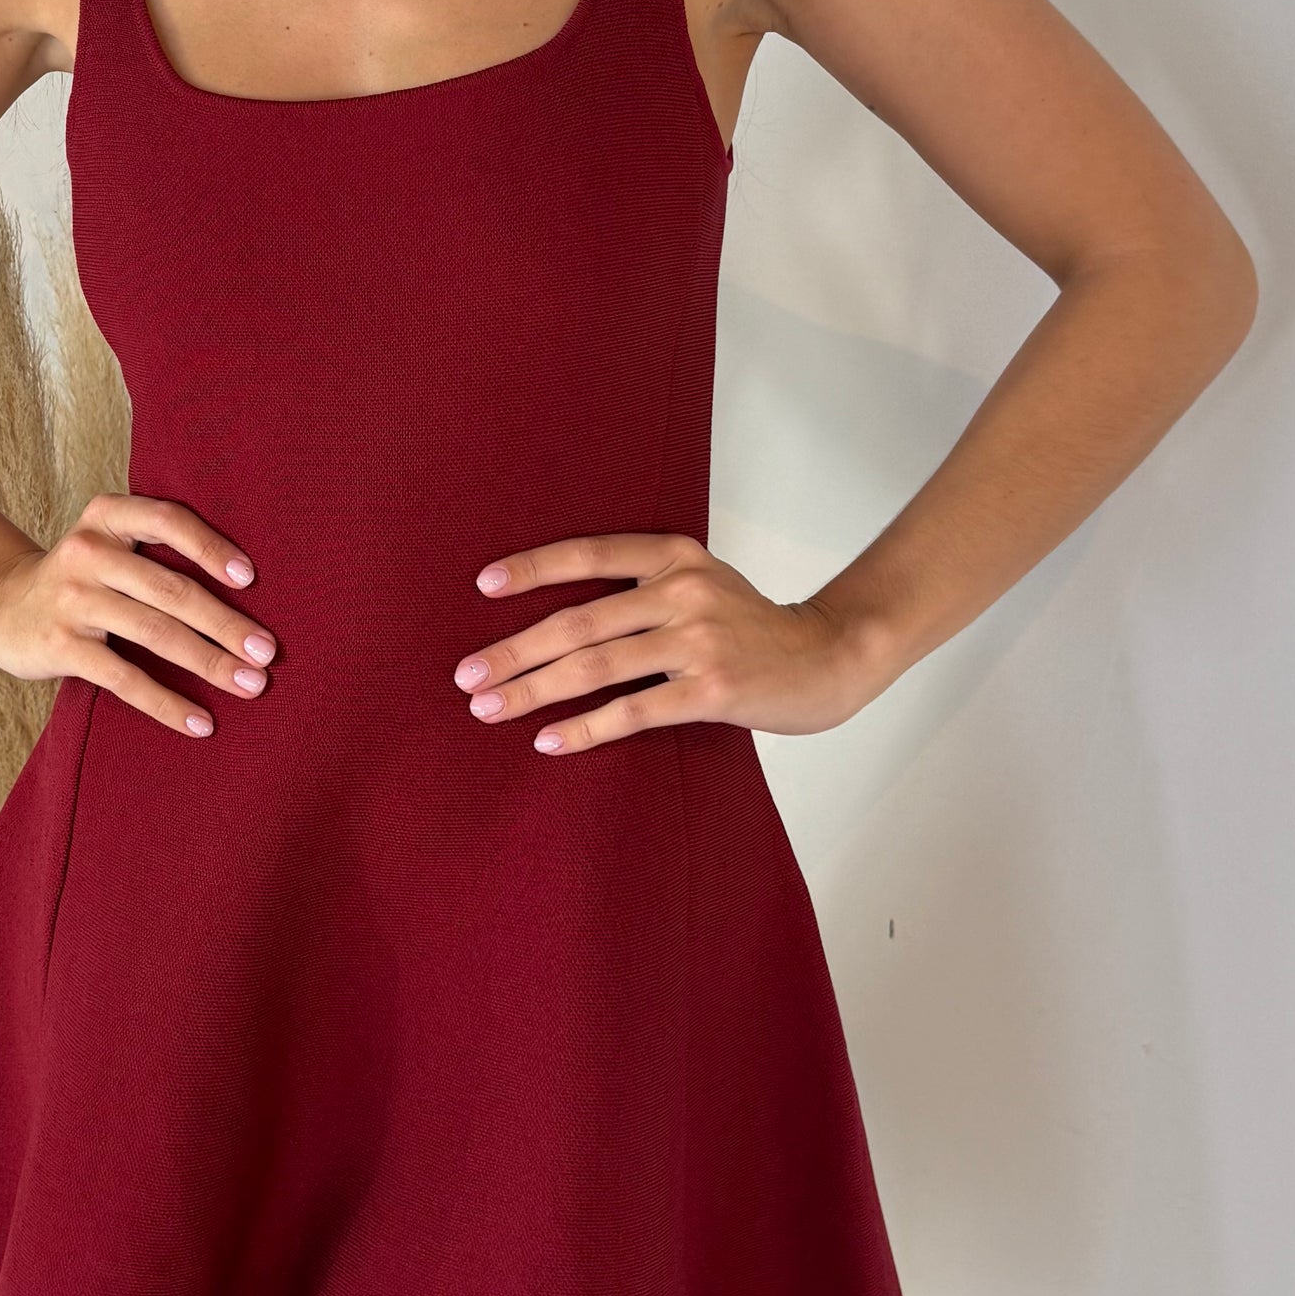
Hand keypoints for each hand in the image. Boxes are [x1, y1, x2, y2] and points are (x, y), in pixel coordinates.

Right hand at [0, 492, 275, 737]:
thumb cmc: (79, 577)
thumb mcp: (108, 542)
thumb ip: (157, 551)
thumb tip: (245, 589)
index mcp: (107, 517)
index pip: (168, 521)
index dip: (211, 547)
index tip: (250, 580)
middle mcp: (89, 551)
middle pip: (171, 589)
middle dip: (226, 624)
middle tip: (268, 653)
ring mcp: (73, 599)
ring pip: (155, 633)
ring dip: (209, 663)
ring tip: (251, 686)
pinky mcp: (61, 645)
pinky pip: (124, 678)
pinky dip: (167, 703)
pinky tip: (200, 722)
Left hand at [451, 532, 899, 752]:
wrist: (828, 657)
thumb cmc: (752, 627)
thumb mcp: (702, 580)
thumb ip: (645, 584)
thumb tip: (559, 612)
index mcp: (675, 555)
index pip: (589, 554)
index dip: (533, 569)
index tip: (482, 587)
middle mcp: (684, 590)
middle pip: (579, 621)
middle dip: (514, 650)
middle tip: (466, 675)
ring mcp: (699, 640)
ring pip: (596, 667)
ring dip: (534, 691)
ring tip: (489, 709)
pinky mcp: (713, 690)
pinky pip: (634, 710)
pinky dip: (586, 727)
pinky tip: (549, 740)